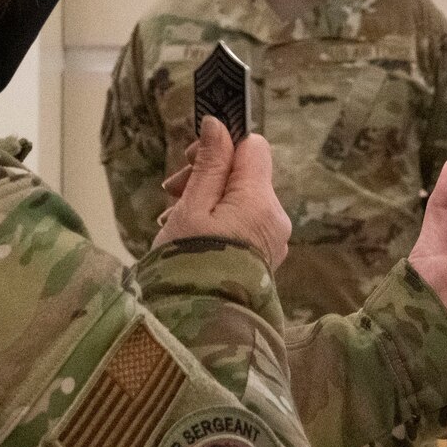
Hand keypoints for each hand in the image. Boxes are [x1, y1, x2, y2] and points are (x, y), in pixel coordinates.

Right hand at [152, 117, 291, 269]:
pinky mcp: (264, 256)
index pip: (254, 146)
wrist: (198, 322)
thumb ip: (209, 164)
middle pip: (246, 174)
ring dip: (209, 198)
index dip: (222, 145)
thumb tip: (219, 124)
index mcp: (259, 200)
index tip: (190, 159)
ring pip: (242, 199)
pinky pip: (244, 223)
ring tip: (172, 216)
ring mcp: (272, 239)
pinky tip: (190, 233)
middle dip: (208, 174)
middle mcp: (275, 217)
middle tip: (171, 190)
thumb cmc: (189, 263)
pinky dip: (219, 220)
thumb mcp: (192, 207)